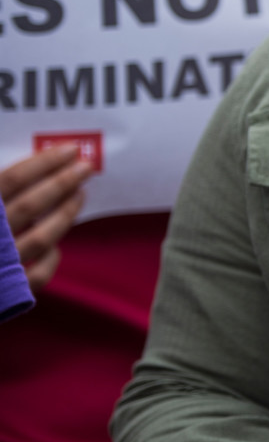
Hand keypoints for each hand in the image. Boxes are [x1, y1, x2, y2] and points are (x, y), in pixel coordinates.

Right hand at [0, 147, 91, 289]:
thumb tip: (15, 172)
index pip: (12, 179)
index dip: (42, 163)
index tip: (68, 150)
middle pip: (32, 204)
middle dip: (62, 182)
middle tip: (87, 167)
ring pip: (42, 238)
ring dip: (65, 214)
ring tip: (81, 194)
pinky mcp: (5, 291)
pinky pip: (37, 275)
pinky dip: (50, 259)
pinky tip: (57, 245)